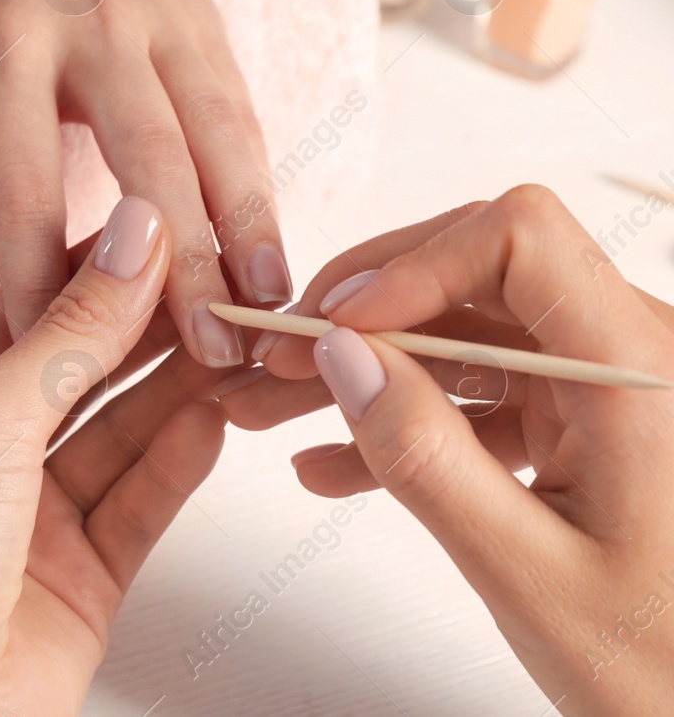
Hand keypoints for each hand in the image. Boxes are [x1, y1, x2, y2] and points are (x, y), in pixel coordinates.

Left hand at [0, 0, 285, 366]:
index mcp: (2, 39)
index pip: (22, 183)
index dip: (36, 279)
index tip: (49, 359)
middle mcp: (91, 26)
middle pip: (144, 165)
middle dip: (179, 270)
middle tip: (206, 358)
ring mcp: (159, 12)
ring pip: (218, 135)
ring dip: (247, 230)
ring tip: (268, 315)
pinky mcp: (202, 6)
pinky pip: (239, 104)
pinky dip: (261, 176)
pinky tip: (272, 241)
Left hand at [0, 196, 227, 714]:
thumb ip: (66, 333)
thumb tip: (129, 241)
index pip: (20, 312)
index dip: (90, 269)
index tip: (160, 226)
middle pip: (77, 371)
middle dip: (146, 329)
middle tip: (218, 282)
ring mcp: (29, 519)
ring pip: (117, 434)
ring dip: (176, 391)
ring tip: (236, 343)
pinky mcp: (80, 575)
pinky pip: (140, 501)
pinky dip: (180, 462)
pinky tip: (217, 420)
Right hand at [218, 187, 673, 713]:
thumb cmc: (665, 666)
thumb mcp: (528, 572)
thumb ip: (427, 459)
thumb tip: (343, 357)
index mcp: (637, 373)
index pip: (519, 240)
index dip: (414, 266)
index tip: (336, 327)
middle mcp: (629, 359)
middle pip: (477, 275)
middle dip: (364, 313)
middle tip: (277, 359)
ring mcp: (604, 391)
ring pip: (464, 336)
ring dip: (367, 369)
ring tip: (272, 409)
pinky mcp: (584, 425)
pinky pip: (480, 396)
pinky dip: (407, 419)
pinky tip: (332, 464)